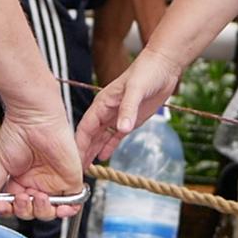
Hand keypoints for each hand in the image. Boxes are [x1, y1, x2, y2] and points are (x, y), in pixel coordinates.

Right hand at [0, 107, 83, 223]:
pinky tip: (59, 207)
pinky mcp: (71, 179)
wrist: (34, 117)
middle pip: (32, 212)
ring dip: (42, 211)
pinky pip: (74, 203)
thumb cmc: (17, 133)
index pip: (15, 207)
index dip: (8, 210)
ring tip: (35, 196)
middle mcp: (37, 184)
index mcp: (20, 182)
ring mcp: (54, 183)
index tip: (0, 206)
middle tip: (20, 198)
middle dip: (24, 210)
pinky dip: (68, 210)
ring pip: (50, 212)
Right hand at [76, 46, 184, 165]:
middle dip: (83, 151)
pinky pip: (115, 136)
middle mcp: (106, 111)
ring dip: (93, 151)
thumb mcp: (137, 89)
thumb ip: (128, 109)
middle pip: (90, 135)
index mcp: (103, 103)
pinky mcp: (130, 119)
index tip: (73, 160)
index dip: (79, 144)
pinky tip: (103, 157)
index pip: (86, 127)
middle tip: (77, 171)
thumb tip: (122, 129)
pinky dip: (108, 147)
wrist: (163, 66)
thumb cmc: (147, 72)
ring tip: (86, 168)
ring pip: (100, 137)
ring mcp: (117, 116)